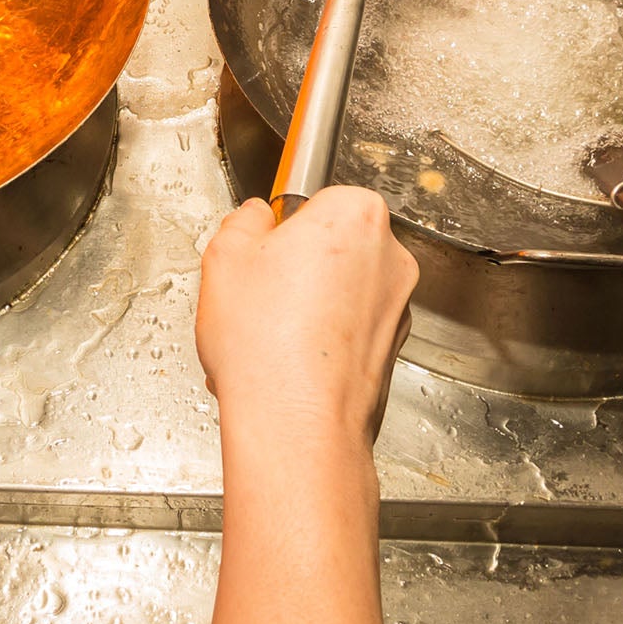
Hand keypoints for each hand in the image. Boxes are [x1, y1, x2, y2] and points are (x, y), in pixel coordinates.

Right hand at [195, 187, 417, 448]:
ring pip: (341, 291)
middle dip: (297, 267)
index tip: (265, 249)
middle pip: (334, 246)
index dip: (284, 227)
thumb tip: (254, 218)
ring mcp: (398, 308)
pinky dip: (322, 341)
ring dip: (308, 306)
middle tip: (259, 293)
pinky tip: (286, 362)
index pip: (319, 199)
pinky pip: (349, 331)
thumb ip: (243, 221)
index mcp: (356, 214)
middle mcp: (391, 257)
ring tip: (267, 334)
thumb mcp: (224, 256)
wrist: (294, 424)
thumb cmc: (266, 341)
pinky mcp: (391, 351)